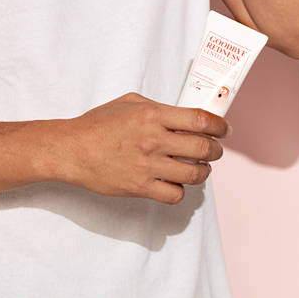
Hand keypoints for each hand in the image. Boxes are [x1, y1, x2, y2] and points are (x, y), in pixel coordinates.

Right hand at [58, 92, 226, 202]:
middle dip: (216, 150)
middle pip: (203, 148)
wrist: (73, 150)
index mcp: (152, 114)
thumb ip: (157, 108)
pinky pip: (175, 195)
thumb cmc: (98, 124)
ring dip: (203, 171)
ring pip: (194, 174)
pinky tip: (176, 182)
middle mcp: (154, 139)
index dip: (219, 126)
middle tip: (215, 149)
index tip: (224, 129)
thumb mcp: (129, 102)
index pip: (199, 120)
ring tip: (200, 167)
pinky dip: (180, 190)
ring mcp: (148, 166)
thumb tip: (183, 116)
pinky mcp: (141, 188)